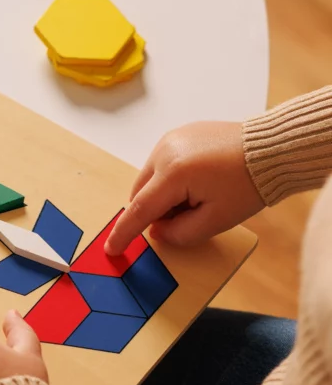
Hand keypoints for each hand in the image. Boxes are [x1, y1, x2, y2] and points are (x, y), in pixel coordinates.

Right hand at [105, 121, 263, 255]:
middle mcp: (165, 152)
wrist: (273, 149)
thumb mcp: (216, 220)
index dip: (124, 233)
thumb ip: (180, 233)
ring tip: (197, 196)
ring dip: (162, 194)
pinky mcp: (178, 134)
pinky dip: (170, 179)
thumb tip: (158, 231)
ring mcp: (170, 139)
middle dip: (155, 211)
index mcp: (174, 174)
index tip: (111, 249)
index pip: (140, 210)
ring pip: (149, 179)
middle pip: (141, 193)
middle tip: (187, 216)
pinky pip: (160, 164)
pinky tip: (197, 181)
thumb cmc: (249, 184)